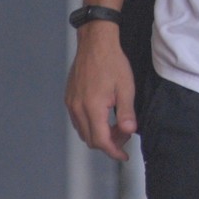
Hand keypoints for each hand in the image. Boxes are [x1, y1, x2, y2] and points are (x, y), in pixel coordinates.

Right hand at [65, 23, 137, 160]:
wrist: (95, 43)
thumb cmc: (112, 62)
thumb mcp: (126, 87)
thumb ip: (126, 112)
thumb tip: (129, 132)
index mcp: (92, 108)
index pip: (101, 141)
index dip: (114, 151)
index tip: (124, 155)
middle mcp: (77, 108)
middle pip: (90, 139)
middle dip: (109, 143)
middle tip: (125, 134)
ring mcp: (71, 103)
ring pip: (83, 131)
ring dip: (99, 134)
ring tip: (116, 125)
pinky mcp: (69, 98)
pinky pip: (78, 120)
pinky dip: (91, 125)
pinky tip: (104, 116)